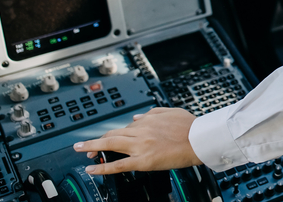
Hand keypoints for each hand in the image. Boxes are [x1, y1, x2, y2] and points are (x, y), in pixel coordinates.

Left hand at [73, 107, 202, 173]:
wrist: (200, 140)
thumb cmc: (190, 126)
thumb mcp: (170, 112)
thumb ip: (152, 112)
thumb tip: (137, 116)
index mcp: (147, 119)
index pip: (126, 126)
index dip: (116, 133)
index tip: (110, 138)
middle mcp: (141, 131)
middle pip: (113, 134)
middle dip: (97, 140)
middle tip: (85, 146)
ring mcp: (140, 146)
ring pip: (110, 145)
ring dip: (93, 148)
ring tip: (82, 151)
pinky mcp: (143, 161)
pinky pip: (118, 165)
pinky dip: (102, 167)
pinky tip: (92, 169)